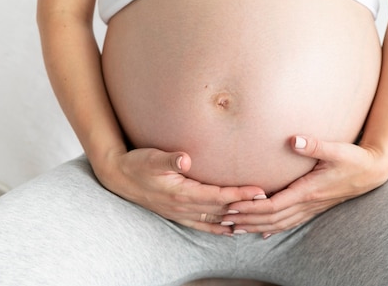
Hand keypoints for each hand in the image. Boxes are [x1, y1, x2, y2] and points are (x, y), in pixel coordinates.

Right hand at [92, 148, 266, 234]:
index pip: (218, 195)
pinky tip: (230, 230)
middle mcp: (184, 207)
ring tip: (256, 219)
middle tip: (269, 203)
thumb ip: (170, 159)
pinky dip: (218, 228)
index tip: (259, 190)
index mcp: (181, 193)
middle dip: (245, 206)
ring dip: (235, 219)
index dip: (240, 194)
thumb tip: (185, 158)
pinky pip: (202, 225)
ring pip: (214, 220)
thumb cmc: (138, 163)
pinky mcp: (177, 214)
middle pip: (221, 209)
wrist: (119, 176)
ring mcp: (180, 213)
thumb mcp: (152, 158)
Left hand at [221, 136, 387, 236]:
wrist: (373, 172)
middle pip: (272, 218)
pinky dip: (274, 227)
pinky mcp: (314, 206)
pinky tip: (264, 232)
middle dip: (247, 219)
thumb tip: (294, 139)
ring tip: (235, 228)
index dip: (252, 207)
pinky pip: (291, 222)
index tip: (232, 206)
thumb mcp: (337, 149)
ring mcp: (311, 207)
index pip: (274, 204)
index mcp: (309, 190)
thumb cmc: (354, 159)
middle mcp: (308, 203)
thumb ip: (315, 145)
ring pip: (280, 223)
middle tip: (223, 219)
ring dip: (256, 226)